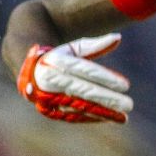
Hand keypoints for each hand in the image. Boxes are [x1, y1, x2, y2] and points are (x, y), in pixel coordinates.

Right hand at [17, 33, 132, 123]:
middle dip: (107, 98)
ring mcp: (48, 96)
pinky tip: (110, 118)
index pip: (84, 70)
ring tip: (123, 117)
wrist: (27, 71)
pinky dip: (92, 117)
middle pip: (83, 90)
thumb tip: (118, 37)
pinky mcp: (49, 109)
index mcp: (55, 60)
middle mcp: (50, 78)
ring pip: (79, 105)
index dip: (105, 78)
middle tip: (129, 104)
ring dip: (102, 112)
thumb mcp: (73, 48)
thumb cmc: (57, 56)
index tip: (126, 85)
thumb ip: (95, 45)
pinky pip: (73, 115)